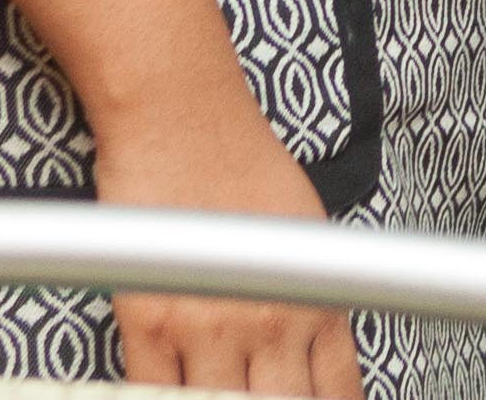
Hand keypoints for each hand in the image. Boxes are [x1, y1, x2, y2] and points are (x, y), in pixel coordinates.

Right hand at [90, 90, 362, 395]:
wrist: (182, 115)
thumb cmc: (244, 161)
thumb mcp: (308, 231)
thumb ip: (314, 296)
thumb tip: (319, 351)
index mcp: (316, 298)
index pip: (337, 393)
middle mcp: (269, 321)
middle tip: (263, 396)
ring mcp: (207, 327)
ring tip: (220, 389)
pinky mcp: (148, 322)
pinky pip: (152, 392)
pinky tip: (166, 395)